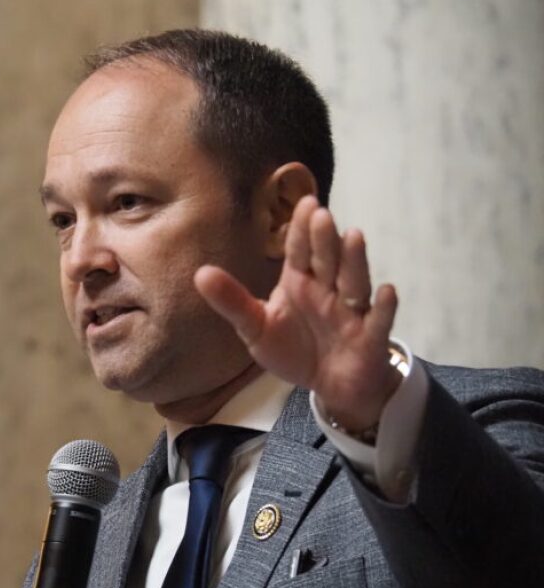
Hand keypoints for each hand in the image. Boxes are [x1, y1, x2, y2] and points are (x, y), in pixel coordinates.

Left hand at [195, 195, 401, 431]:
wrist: (329, 385)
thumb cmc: (294, 349)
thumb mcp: (256, 328)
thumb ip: (232, 302)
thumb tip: (200, 273)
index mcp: (300, 282)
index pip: (300, 251)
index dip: (302, 229)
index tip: (304, 203)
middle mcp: (328, 290)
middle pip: (327, 260)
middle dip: (325, 239)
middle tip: (321, 214)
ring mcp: (351, 312)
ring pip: (354, 282)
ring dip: (355, 261)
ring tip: (354, 235)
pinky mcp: (369, 338)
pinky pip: (379, 321)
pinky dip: (384, 308)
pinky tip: (387, 291)